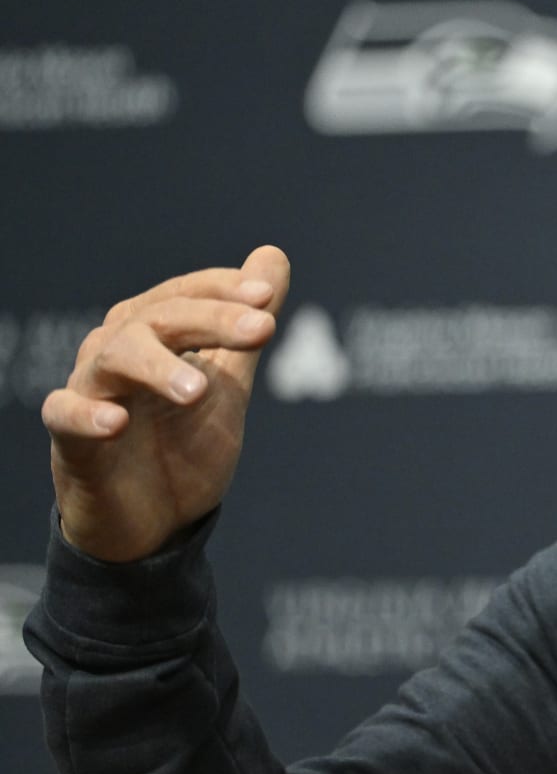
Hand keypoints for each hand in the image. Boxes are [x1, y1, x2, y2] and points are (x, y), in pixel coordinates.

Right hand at [42, 246, 290, 563]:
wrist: (155, 520)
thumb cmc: (183, 440)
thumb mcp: (228, 381)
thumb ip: (246, 324)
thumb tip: (274, 254)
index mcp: (155, 329)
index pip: (189, 294)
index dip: (226, 290)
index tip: (267, 296)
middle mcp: (118, 347)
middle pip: (160, 318)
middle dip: (213, 319)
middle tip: (263, 329)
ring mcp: (91, 389)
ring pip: (115, 356)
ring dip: (158, 366)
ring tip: (198, 389)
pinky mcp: (70, 438)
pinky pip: (65, 414)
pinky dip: (87, 414)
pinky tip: (116, 422)